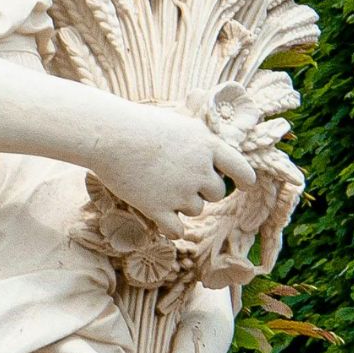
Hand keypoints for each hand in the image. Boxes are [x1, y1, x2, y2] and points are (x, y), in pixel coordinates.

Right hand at [93, 105, 254, 236]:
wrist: (108, 135)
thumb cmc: (139, 124)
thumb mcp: (179, 122)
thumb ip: (200, 139)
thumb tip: (211, 150)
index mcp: (208, 146)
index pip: (242, 169)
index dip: (244, 180)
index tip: (244, 185)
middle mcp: (199, 171)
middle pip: (217, 193)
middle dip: (203, 190)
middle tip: (180, 182)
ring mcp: (179, 192)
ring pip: (196, 210)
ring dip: (183, 205)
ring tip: (160, 189)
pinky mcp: (157, 208)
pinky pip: (176, 230)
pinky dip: (173, 228)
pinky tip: (164, 222)